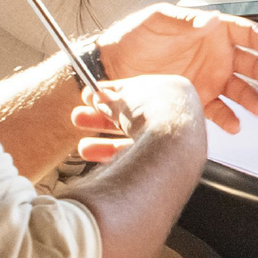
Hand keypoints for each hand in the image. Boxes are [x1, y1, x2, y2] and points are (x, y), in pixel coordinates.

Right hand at [68, 70, 200, 163]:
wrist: (173, 144)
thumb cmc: (154, 111)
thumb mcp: (125, 97)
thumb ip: (109, 98)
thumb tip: (96, 97)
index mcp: (175, 91)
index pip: (139, 90)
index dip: (112, 93)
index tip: (91, 97)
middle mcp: (179, 117)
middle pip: (134, 117)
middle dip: (102, 118)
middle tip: (78, 117)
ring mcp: (175, 143)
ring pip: (133, 141)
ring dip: (103, 142)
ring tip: (81, 147)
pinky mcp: (168, 166)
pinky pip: (137, 160)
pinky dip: (114, 158)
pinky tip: (94, 157)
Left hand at [99, 4, 257, 133]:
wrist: (111, 65)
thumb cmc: (135, 35)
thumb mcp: (158, 19)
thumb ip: (187, 20)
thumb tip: (211, 20)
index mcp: (213, 31)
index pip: (248, 34)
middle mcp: (217, 55)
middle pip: (252, 65)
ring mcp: (210, 79)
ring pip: (240, 90)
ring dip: (252, 99)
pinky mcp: (198, 99)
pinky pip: (219, 111)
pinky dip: (228, 119)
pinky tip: (234, 125)